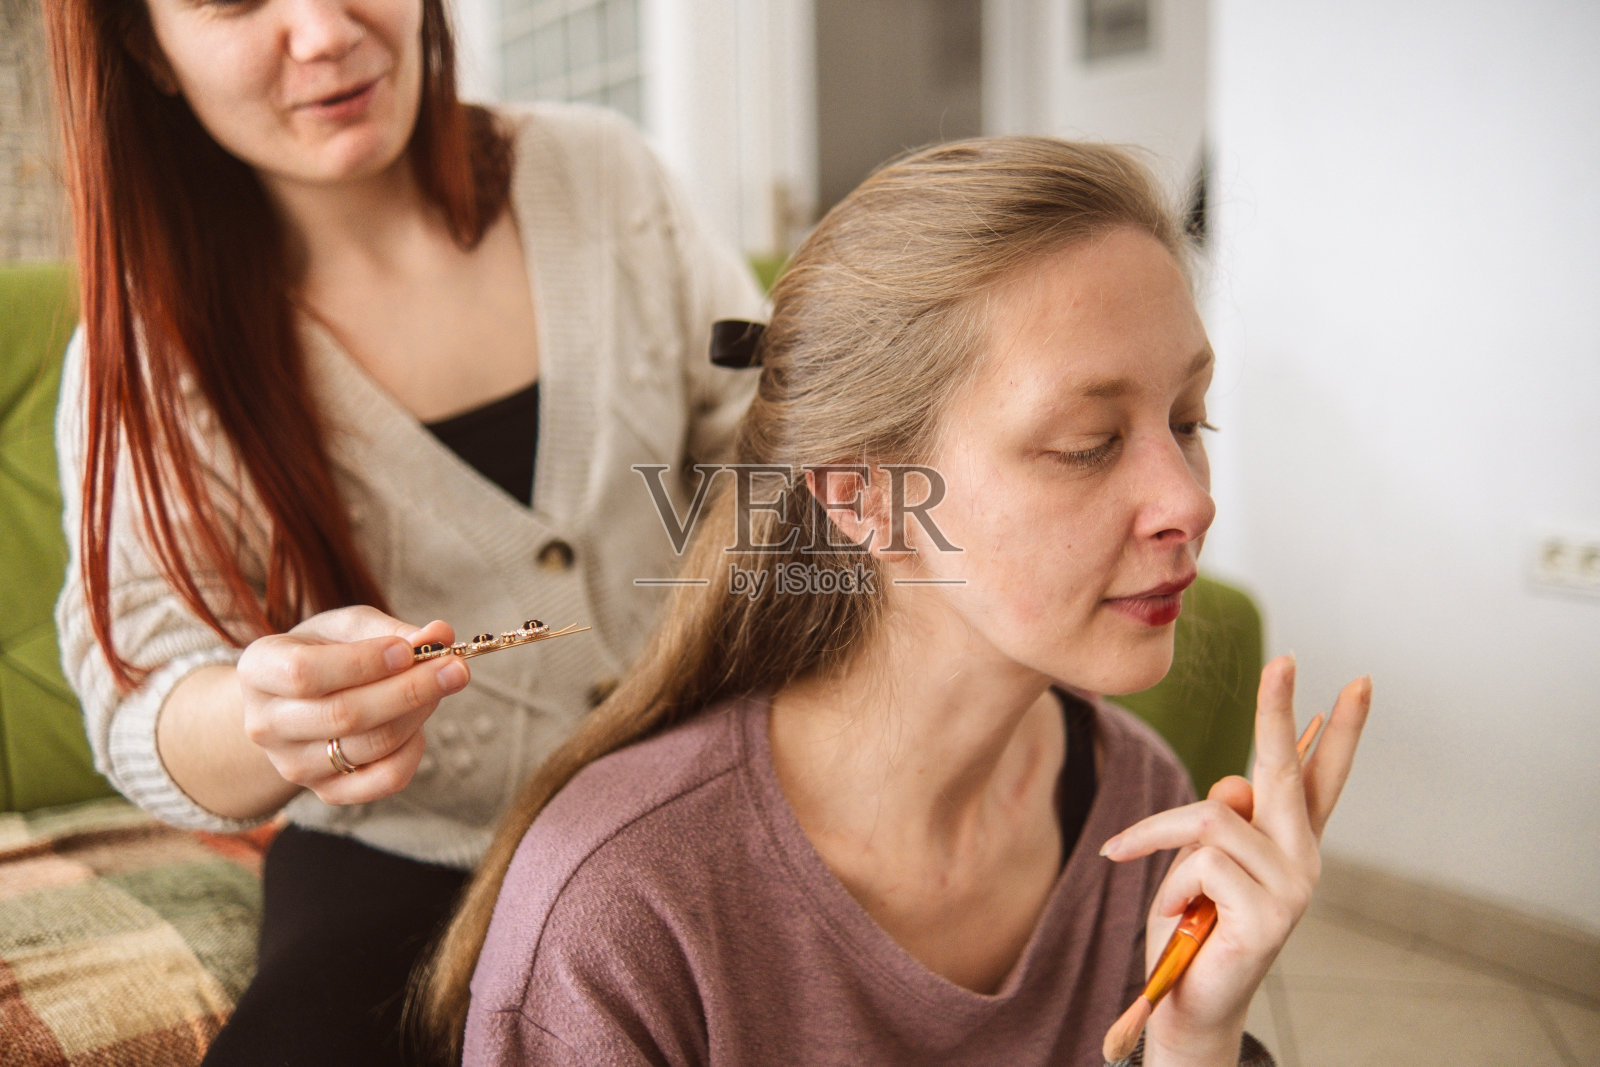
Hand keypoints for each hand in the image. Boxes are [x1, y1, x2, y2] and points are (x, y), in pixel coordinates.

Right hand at [236, 606, 469, 804]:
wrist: (295, 702)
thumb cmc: (325, 652)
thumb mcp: (346, 628)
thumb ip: (391, 630)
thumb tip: (441, 635)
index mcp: (259, 670)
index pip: (304, 673)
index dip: (362, 663)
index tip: (408, 649)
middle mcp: (265, 724)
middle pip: (344, 715)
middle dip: (410, 690)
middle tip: (457, 669)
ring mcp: (293, 765)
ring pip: (371, 745)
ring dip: (418, 712)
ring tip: (441, 684)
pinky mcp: (326, 792)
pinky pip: (384, 779)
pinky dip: (414, 750)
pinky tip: (419, 723)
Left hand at [1100, 655, 1371, 1063]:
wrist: (1190, 1004)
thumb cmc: (1194, 928)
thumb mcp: (1199, 862)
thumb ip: (1220, 820)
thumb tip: (1235, 786)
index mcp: (1289, 842)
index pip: (1321, 776)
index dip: (1340, 730)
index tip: (1357, 681)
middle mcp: (1301, 858)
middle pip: (1284, 769)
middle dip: (1277, 710)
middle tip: (1283, 660)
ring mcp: (1292, 886)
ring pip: (1212, 817)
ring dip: (1166, 844)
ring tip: (1173, 894)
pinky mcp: (1270, 913)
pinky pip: (1201, 862)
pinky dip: (1172, 883)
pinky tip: (1184, 917)